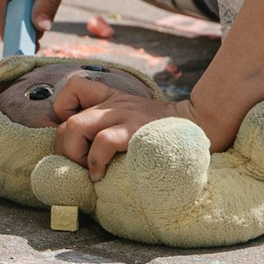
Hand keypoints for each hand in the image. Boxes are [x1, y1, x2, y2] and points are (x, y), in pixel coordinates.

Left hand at [45, 76, 192, 178]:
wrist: (200, 126)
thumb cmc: (162, 131)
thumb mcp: (133, 119)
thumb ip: (111, 127)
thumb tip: (86, 155)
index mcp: (111, 98)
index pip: (73, 88)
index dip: (63, 111)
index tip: (74, 136)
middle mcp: (113, 104)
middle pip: (67, 120)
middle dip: (65, 148)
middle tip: (79, 166)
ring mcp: (123, 116)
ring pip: (76, 128)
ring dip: (75, 155)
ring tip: (89, 172)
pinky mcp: (135, 131)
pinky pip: (103, 142)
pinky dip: (95, 162)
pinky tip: (100, 175)